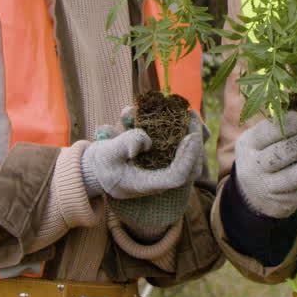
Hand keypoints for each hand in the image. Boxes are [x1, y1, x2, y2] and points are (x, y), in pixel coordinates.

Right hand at [101, 111, 207, 236]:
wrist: (100, 169)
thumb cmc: (103, 163)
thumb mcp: (106, 154)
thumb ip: (123, 145)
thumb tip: (145, 139)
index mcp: (148, 183)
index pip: (177, 176)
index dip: (186, 158)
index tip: (189, 136)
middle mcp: (161, 179)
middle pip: (192, 169)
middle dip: (196, 144)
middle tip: (191, 118)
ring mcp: (166, 170)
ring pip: (193, 160)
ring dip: (195, 136)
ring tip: (190, 113)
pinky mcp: (167, 160)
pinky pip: (186, 150)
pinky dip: (187, 132)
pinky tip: (183, 114)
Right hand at [233, 111, 296, 218]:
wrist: (252, 195)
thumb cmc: (263, 155)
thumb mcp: (259, 139)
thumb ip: (277, 124)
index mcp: (248, 144)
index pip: (265, 133)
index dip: (285, 125)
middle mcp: (254, 167)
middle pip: (280, 155)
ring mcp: (269, 187)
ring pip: (295, 177)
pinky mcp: (285, 201)